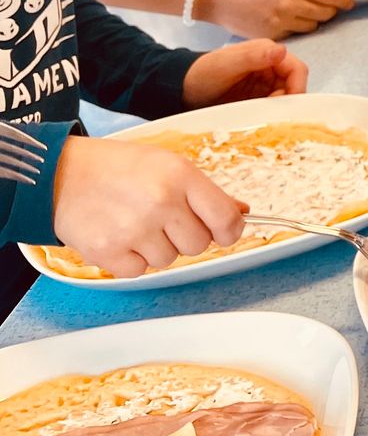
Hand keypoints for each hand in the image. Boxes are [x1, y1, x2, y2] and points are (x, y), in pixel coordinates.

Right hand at [51, 137, 244, 277]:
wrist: (58, 173)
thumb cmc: (118, 168)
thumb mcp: (167, 165)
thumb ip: (205, 192)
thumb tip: (241, 212)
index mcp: (181, 176)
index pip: (226, 219)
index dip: (229, 231)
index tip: (223, 232)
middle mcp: (160, 202)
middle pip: (199, 245)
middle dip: (185, 236)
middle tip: (162, 219)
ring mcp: (134, 228)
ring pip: (169, 260)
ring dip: (156, 248)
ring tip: (134, 222)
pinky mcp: (108, 251)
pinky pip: (139, 271)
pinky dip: (130, 259)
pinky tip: (118, 235)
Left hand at [183, 39, 307, 107]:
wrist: (183, 89)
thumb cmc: (203, 73)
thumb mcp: (227, 64)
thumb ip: (254, 56)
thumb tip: (282, 51)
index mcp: (267, 52)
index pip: (297, 70)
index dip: (297, 87)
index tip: (287, 106)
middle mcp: (271, 66)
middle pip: (294, 86)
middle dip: (288, 101)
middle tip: (270, 113)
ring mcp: (266, 83)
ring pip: (287, 98)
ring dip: (280, 110)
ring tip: (262, 116)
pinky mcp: (260, 97)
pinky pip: (275, 107)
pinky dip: (272, 114)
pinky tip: (259, 118)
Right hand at [198, 0, 354, 38]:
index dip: (345, 0)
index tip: (348, 2)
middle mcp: (290, 2)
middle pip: (327, 13)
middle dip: (329, 10)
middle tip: (323, 5)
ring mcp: (281, 21)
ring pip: (314, 25)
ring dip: (312, 19)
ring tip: (298, 10)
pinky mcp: (273, 35)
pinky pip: (296, 34)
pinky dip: (295, 28)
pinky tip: (283, 18)